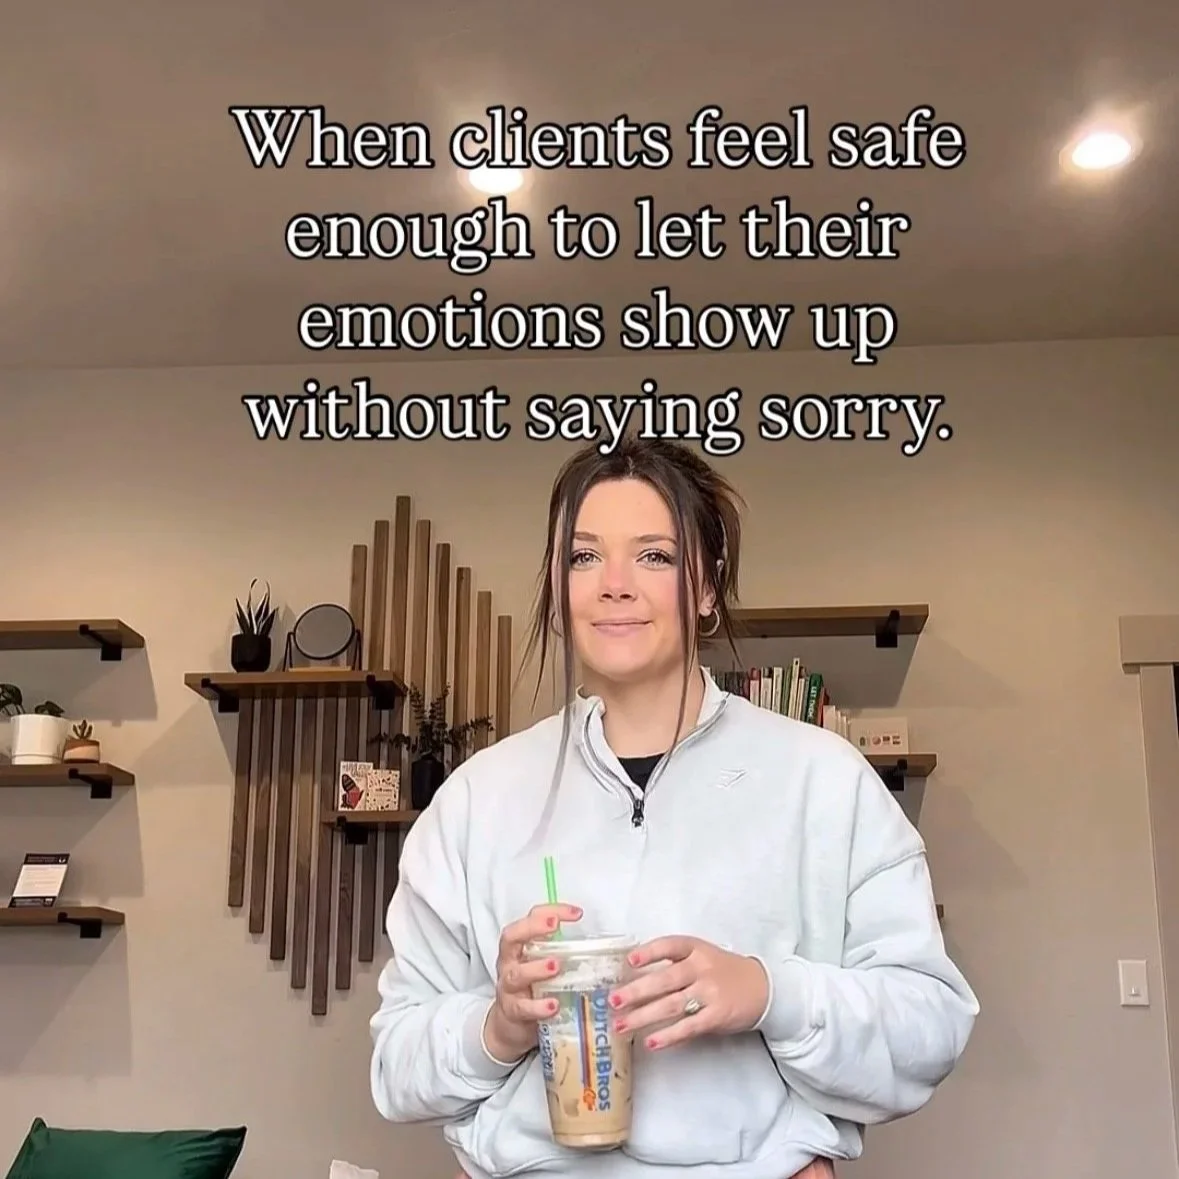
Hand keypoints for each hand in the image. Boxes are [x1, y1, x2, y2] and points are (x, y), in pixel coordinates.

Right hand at [483, 903, 582, 1062]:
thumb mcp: (543, 966)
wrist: (510, 1026)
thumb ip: (563, 953)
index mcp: (519, 947)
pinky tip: (554, 1006)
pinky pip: (522, 1008)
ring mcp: (508, 988)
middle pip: (511, 937)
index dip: (550, 910)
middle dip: (533, 928)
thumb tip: (602, 945)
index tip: (576, 913)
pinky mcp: (512, 1012)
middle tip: (555, 925)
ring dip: (536, 968)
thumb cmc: (533, 989)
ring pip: (516, 974)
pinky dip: (538, 1006)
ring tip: (556, 966)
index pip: (530, 918)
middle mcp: (509, 963)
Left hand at [607, 935, 768, 1050]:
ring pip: (671, 1005)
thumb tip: (634, 976)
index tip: (630, 961)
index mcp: (696, 949)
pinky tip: (651, 1042)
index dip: (649, 952)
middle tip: (613, 1001)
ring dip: (643, 1016)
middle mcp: (701, 968)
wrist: (762, 988)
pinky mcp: (717, 1015)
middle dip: (636, 991)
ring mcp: (710, 992)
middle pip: (664, 979)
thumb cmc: (723, 971)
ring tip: (622, 1025)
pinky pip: (688, 1026)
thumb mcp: (702, 956)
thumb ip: (675, 963)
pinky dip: (668, 1035)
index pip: (669, 946)